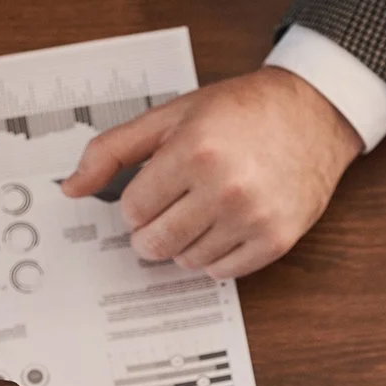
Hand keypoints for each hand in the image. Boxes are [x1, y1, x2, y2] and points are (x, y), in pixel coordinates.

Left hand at [61, 67, 362, 278]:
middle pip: (154, 244)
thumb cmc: (242, 112)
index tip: (153, 191)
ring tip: (203, 210)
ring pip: (185, 261)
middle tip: (168, 210)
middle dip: (152, 231)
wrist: (315, 112)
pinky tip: (224, 225)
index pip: (133, 210)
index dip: (137, 203)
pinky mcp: (275, 240)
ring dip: (184, 243)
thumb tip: (70, 188)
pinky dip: (214, 256)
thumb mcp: (173, 115)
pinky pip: (220, 273)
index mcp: (194, 151)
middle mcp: (225, 188)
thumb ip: (114, 149)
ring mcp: (252, 218)